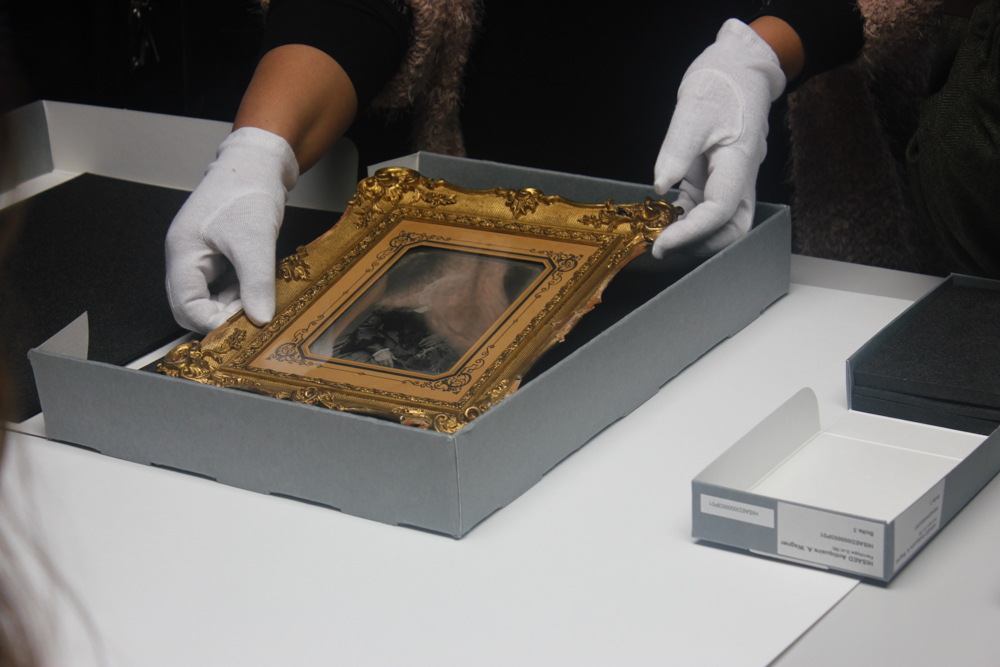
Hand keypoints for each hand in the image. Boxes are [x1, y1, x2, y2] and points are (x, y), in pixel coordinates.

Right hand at [165, 127, 298, 332]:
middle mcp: (186, 256)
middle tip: (253, 318)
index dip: (212, 322)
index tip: (243, 326)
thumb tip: (260, 319)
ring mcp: (201, 256)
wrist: (259, 164)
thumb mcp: (256, 241)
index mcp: (183, 252)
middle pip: (192, 306)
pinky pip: (224, 285)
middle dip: (222, 316)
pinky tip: (258, 287)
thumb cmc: (247, 191)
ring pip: (210, 297)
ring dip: (233, 305)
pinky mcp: (218, 255)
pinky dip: (240, 292)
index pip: (184, 306)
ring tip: (259, 300)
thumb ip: (256, 284)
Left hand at [652, 19, 785, 257]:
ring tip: (659, 233)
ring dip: (692, 235)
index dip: (692, 233)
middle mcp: (739, 178)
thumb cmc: (721, 83)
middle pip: (731, 230)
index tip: (662, 243)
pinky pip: (705, 211)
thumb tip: (661, 185)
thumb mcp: (693, 111)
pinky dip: (686, 221)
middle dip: (700, 244)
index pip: (720, 212)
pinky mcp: (715, 179)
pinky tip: (664, 219)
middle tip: (662, 244)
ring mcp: (729, 181)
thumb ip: (676, 151)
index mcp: (739, 163)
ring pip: (720, 225)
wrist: (738, 67)